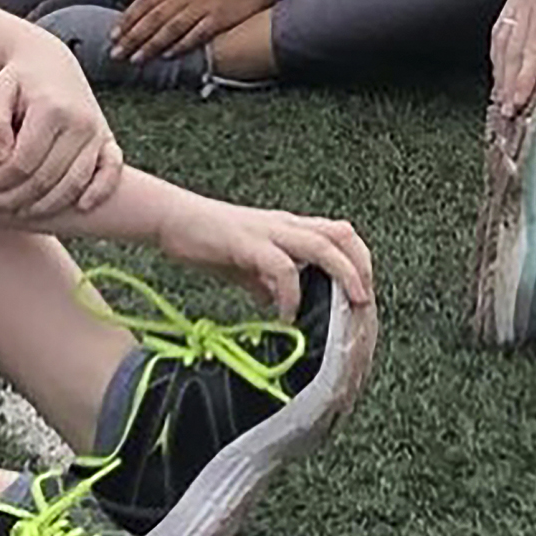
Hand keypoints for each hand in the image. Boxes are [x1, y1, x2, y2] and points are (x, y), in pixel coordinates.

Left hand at [0, 42, 124, 218]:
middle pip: (47, 178)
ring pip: (74, 183)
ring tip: (17, 212)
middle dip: (14, 198)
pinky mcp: (107, 139)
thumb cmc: (16, 82)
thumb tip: (1, 158)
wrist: (48, 63)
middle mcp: (79, 121)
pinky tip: (80, 209)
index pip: (23, 162)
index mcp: (51, 109)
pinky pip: (111, 171)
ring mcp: (96, 132)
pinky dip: (99, 192)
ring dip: (45, 206)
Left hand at [116, 0, 270, 60]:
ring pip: (171, 27)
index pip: (145, 1)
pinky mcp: (219, 17)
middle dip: (132, 37)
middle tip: (117, 53)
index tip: (114, 35)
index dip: (128, 19)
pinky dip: (181, 45)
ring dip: (151, 44)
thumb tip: (139, 2)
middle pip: (154, 17)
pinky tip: (168, 55)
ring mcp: (203, 5)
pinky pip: (196, 33)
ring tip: (136, 59)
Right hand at [156, 198, 374, 317]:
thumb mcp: (245, 265)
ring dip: (342, 275)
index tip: (363, 294)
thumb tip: (280, 304)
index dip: (358, 262)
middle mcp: (286, 226)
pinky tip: (286, 316)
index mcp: (289, 228)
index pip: (339, 235)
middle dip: (360, 267)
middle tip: (364, 303)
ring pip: (322, 244)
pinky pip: (282, 267)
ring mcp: (269, 232)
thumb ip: (266, 281)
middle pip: (342, 234)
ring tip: (347, 306)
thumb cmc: (206, 239)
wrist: (171, 219)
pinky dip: (291, 293)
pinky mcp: (248, 242)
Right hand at [489, 0, 535, 115]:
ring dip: (499, 70)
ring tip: (500, 100)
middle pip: (512, 48)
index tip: (519, 104)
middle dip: (507, 83)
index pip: (533, 48)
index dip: (525, 79)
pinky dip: (499, 52)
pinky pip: (502, 26)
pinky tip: (500, 69)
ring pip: (502, 39)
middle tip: (506, 114)